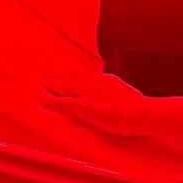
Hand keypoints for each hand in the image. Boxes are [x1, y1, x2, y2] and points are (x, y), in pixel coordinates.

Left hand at [41, 75, 170, 141]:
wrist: (140, 111)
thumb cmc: (138, 108)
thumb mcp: (126, 95)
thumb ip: (116, 95)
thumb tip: (114, 97)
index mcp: (105, 81)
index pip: (85, 76)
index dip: (73, 74)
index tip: (65, 71)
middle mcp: (94, 83)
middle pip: (72, 78)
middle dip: (58, 75)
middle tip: (46, 72)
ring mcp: (88, 93)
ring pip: (65, 87)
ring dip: (52, 83)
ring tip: (41, 81)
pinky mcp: (84, 105)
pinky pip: (62, 103)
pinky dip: (51, 101)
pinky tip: (42, 100)